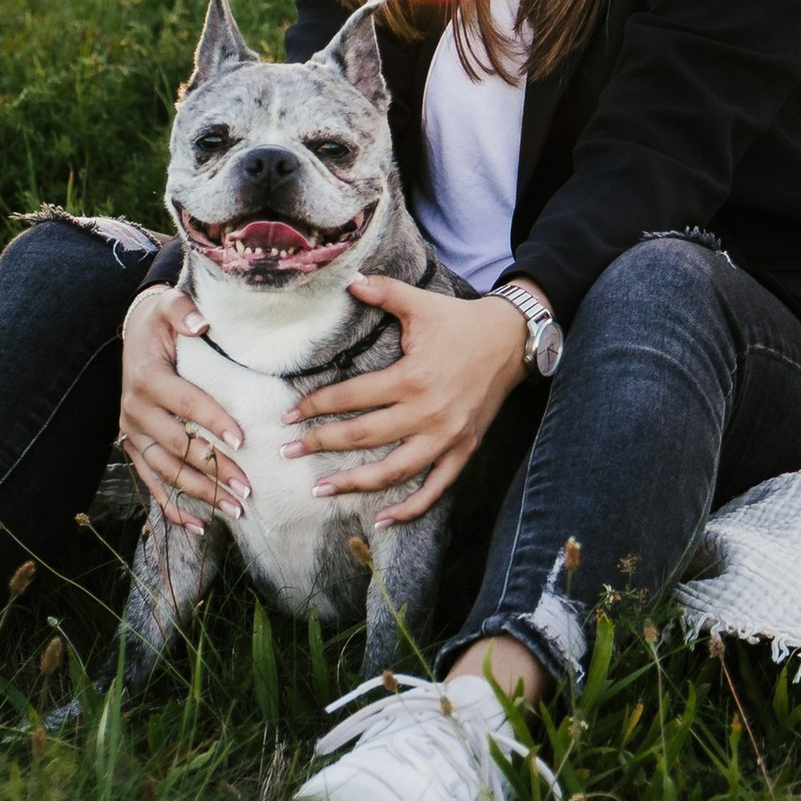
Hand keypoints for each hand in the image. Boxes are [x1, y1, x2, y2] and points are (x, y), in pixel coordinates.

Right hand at [118, 285, 249, 527]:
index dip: (213, 421)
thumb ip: (183, 310)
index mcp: (147, 377)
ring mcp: (132, 433)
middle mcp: (135, 410)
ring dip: (201, 493)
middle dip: (214, 469)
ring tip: (235, 508)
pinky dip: (173, 506)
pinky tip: (200, 526)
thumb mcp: (169, 305)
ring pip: (167, 471)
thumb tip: (202, 323)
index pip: (185, 404)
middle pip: (178, 446)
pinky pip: (152, 483)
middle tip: (248, 488)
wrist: (134, 333)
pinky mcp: (133, 447)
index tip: (243, 440)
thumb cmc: (161, 322)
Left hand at [283, 277, 528, 526]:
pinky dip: (410, 508)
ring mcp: (445, 437)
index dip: (315, 406)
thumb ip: (384, 292)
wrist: (511, 341)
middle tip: (289, 453)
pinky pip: (435, 489)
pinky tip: (383, 520)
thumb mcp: (421, 305)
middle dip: (321, 445)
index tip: (289, 416)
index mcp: (411, 377)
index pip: (351, 397)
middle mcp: (426, 413)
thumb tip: (349, 280)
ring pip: (393, 471)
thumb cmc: (460, 322)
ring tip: (320, 489)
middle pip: (363, 436)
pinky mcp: (462, 450)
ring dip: (354, 484)